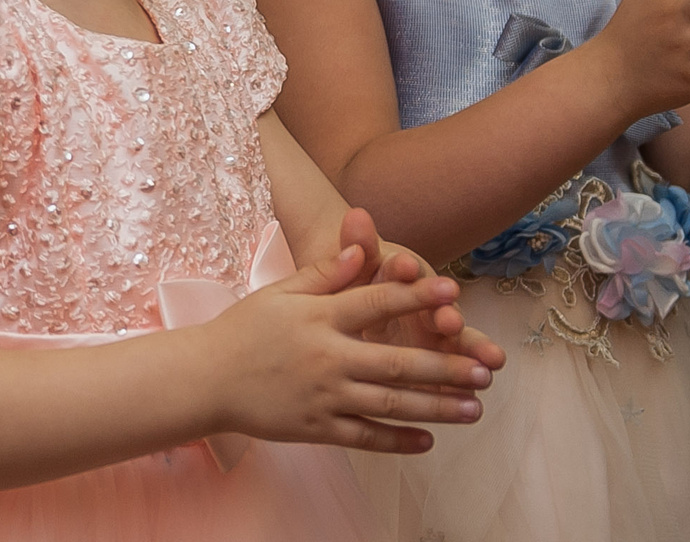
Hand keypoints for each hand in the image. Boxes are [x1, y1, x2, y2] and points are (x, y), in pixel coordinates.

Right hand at [202, 217, 494, 453]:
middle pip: (398, 363)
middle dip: (446, 367)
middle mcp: (327, 357)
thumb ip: (324, 273)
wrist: (205, 378)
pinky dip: (399, 440)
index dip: (416, 294)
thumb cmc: (244, 330)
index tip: (452, 290)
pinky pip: (366, 437)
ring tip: (473, 408)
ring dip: (436, 407)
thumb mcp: (280, 292)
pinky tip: (428, 440)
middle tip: (484, 372)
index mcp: (319, 317)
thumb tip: (362, 249)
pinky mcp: (317, 428)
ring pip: (391, 403)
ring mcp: (324, 396)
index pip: (377, 302)